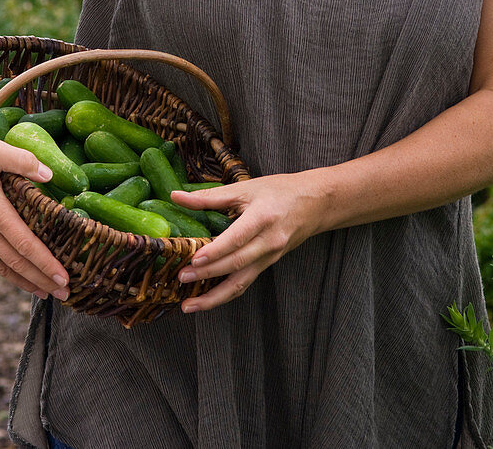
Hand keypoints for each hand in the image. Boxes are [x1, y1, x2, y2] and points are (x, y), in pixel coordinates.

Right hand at [0, 131, 69, 299]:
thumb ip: (24, 161)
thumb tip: (50, 174)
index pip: (25, 244)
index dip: (46, 263)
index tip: (64, 277)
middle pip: (17, 262)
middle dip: (42, 279)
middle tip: (65, 293)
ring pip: (1, 266)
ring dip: (25, 281)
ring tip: (45, 293)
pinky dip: (5, 271)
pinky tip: (17, 275)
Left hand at [173, 171, 325, 312]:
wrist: (315, 203)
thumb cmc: (279, 191)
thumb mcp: (245, 187)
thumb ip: (210, 195)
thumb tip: (177, 196)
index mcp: (262, 218)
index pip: (236, 239)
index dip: (215, 252)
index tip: (194, 260)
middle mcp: (268, 242)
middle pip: (236, 263)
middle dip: (207, 274)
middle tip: (182, 278)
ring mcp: (270, 257)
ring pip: (241, 283)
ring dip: (214, 297)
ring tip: (189, 304)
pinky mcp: (268, 264)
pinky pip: (245, 282)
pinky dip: (225, 293)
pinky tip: (207, 298)